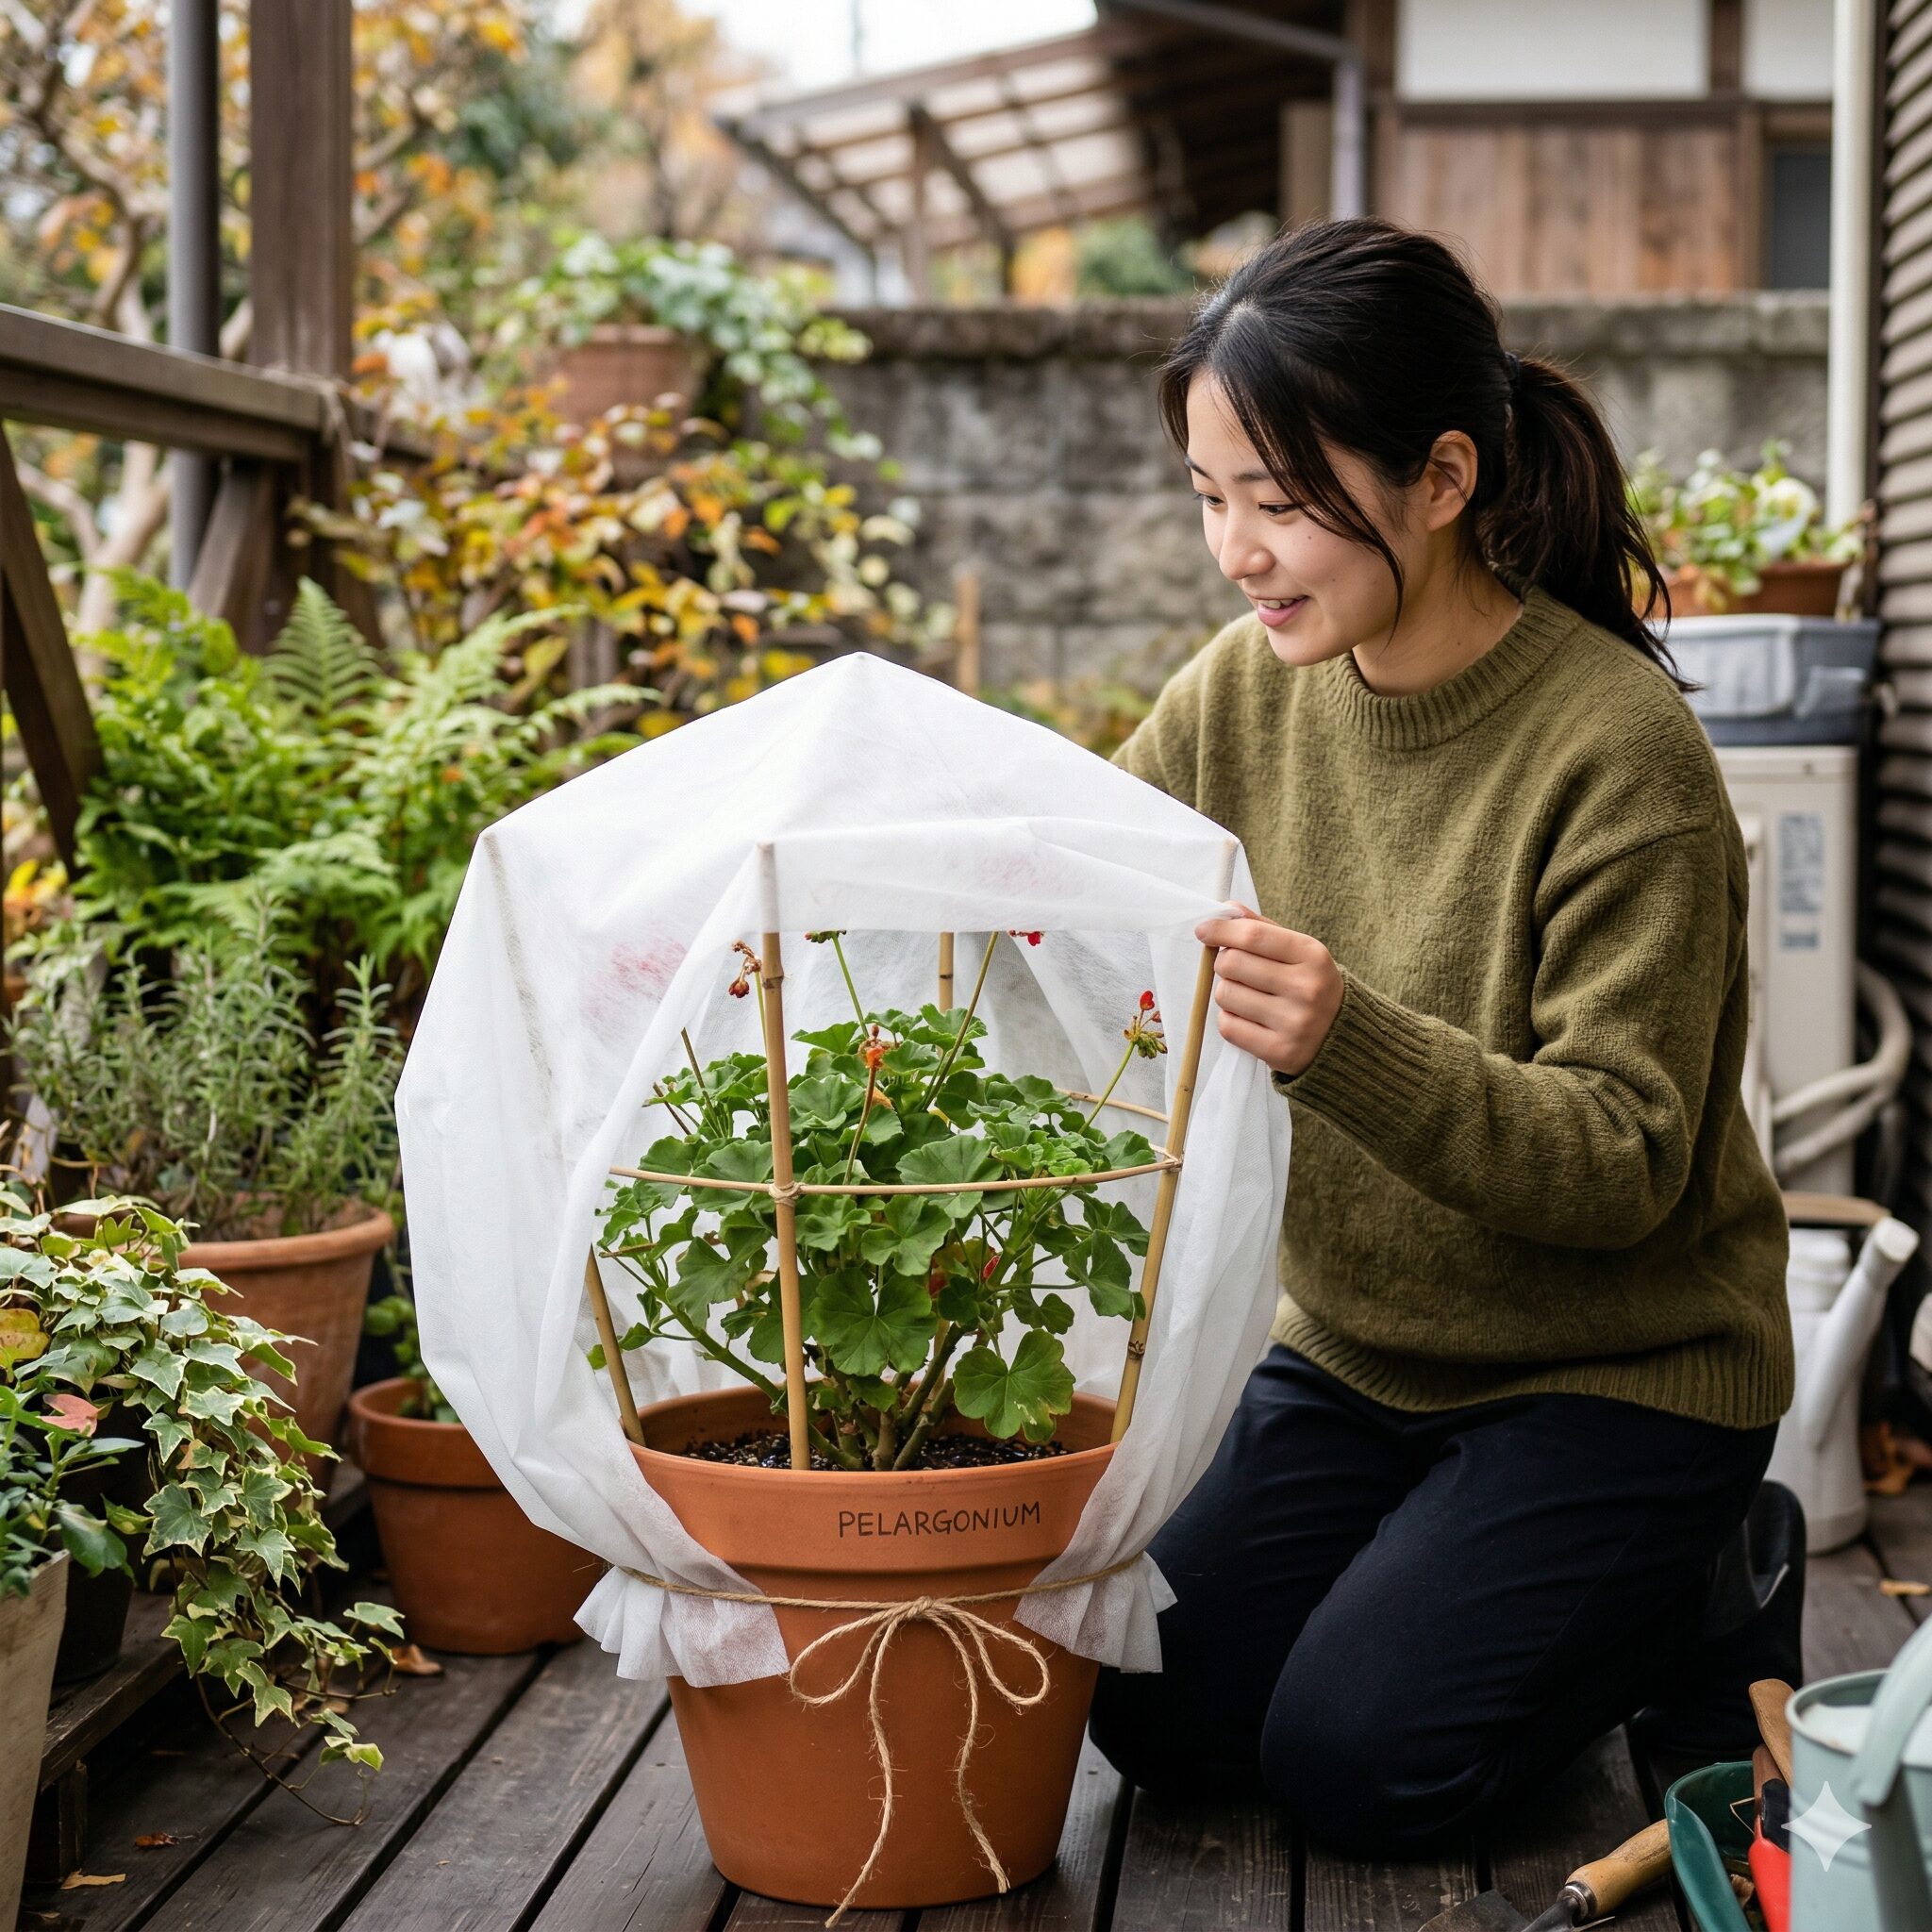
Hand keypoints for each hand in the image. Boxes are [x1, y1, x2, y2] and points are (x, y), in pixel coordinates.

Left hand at [1193, 904, 1343, 1078]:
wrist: (1342, 1037)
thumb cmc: (1310, 985)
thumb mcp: (1299, 952)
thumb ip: (1263, 929)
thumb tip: (1228, 908)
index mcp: (1312, 956)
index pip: (1253, 936)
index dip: (1220, 930)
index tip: (1204, 930)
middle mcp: (1306, 988)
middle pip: (1232, 964)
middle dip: (1223, 963)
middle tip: (1234, 968)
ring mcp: (1294, 1022)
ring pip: (1225, 995)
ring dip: (1226, 992)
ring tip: (1247, 996)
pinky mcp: (1279, 1051)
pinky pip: (1228, 1026)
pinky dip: (1230, 1019)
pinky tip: (1249, 1018)